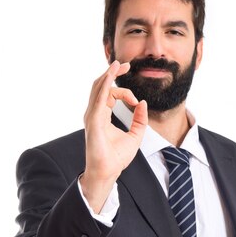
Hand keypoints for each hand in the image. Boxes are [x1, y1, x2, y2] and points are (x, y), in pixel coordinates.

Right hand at [80, 61, 147, 212]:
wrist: (108, 172)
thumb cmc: (116, 157)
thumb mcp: (135, 135)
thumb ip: (140, 119)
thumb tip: (143, 104)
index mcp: (102, 115)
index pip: (110, 94)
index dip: (125, 92)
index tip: (137, 102)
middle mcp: (94, 113)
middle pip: (101, 86)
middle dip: (112, 73)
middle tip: (125, 64)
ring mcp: (92, 116)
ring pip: (98, 88)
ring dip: (108, 75)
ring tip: (119, 64)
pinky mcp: (93, 121)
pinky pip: (99, 98)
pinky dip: (105, 84)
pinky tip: (111, 75)